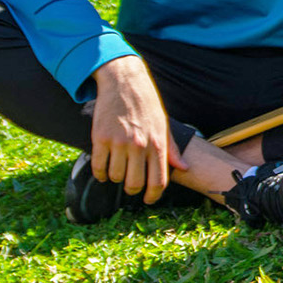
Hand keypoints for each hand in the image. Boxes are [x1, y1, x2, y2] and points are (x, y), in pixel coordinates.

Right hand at [89, 56, 188, 204]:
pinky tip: (103, 170)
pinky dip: (100, 173)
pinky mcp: (100, 138)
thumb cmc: (147, 104)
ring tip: (118, 170)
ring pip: (116, 177)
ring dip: (116, 179)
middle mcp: (139, 145)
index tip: (148, 199)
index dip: (153, 196)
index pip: (159, 181)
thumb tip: (184, 167)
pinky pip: (98, 166)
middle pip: (135, 184)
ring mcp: (119, 142)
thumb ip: (172, 148)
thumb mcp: (164, 124)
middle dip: (133, 190)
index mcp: (158, 144)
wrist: (125, 82)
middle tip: (131, 186)